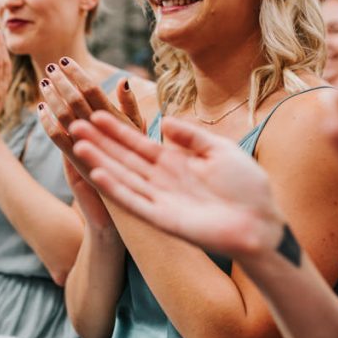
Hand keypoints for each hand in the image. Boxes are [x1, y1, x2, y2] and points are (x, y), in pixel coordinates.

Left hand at [37, 57, 142, 174]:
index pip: (91, 89)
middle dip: (61, 80)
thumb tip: (122, 80)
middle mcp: (97, 128)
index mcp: (112, 117)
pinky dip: (45, 121)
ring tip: (44, 82)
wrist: (124, 182)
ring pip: (62, 114)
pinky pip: (55, 136)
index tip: (65, 61)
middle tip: (50, 66)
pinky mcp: (73, 156)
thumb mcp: (136, 126)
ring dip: (51, 97)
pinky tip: (40, 108)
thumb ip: (130, 103)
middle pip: (74, 98)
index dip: (77, 73)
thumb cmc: (132, 150)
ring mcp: (84, 142)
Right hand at [68, 111, 285, 258]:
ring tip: (78, 145)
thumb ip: (192, 137)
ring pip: (123, 178)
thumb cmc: (248, 187)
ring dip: (101, 162)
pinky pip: (134, 202)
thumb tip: (165, 121)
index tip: (94, 114)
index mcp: (176, 164)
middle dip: (100, 142)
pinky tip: (98, 174)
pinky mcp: (164, 220)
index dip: (117, 130)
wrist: (263, 222)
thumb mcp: (219, 151)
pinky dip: (115, 189)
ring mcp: (162, 200)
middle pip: (124, 158)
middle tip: (74, 124)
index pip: (139, 144)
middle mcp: (164, 181)